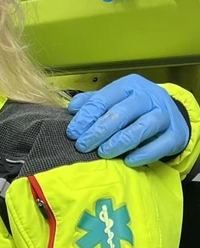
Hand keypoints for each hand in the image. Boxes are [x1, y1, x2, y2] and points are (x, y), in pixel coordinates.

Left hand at [67, 74, 189, 166]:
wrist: (171, 115)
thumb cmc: (134, 109)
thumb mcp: (114, 100)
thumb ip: (92, 102)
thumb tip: (72, 108)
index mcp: (129, 86)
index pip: (103, 100)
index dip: (85, 117)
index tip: (72, 133)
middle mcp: (149, 96)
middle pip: (120, 114)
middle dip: (98, 132)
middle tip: (82, 146)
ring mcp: (165, 114)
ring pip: (140, 129)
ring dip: (118, 143)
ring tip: (102, 153)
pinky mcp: (176, 134)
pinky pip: (159, 145)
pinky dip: (142, 154)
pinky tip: (128, 161)